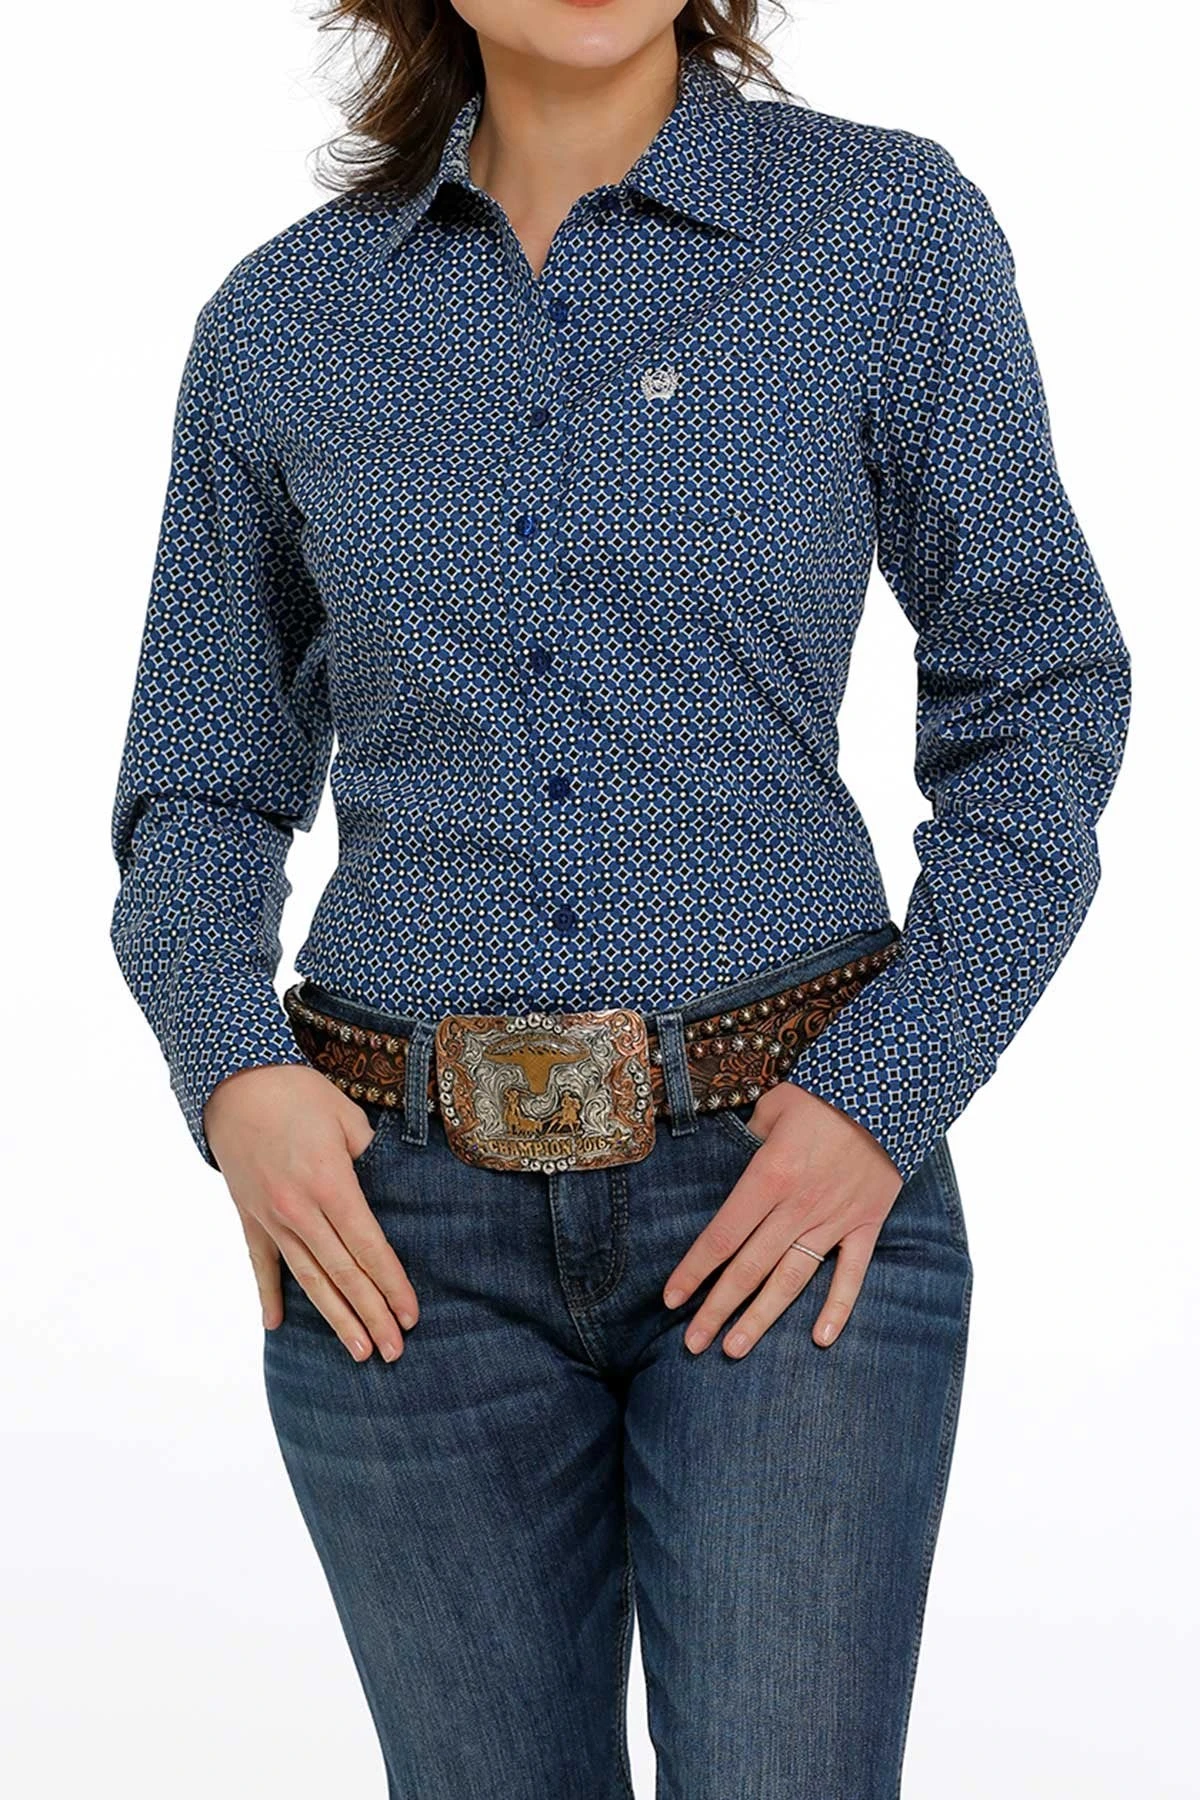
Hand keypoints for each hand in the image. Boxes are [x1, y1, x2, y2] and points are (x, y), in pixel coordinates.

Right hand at [204, 1063, 418, 1361]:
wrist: (234, 1083)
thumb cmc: (298, 1093)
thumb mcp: (347, 1117)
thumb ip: (370, 1157)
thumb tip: (388, 1188)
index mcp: (330, 1184)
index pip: (368, 1247)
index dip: (392, 1285)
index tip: (411, 1316)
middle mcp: (299, 1210)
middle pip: (342, 1273)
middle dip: (371, 1314)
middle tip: (394, 1351)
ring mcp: (270, 1218)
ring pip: (308, 1278)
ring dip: (335, 1318)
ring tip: (358, 1351)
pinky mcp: (248, 1216)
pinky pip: (261, 1264)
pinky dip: (270, 1295)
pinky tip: (278, 1325)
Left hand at [662, 1083, 902, 1355]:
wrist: (890, 1091)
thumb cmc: (824, 1094)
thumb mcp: (774, 1106)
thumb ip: (750, 1137)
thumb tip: (736, 1156)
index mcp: (769, 1176)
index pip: (722, 1235)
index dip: (694, 1270)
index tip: (672, 1299)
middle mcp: (798, 1206)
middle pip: (749, 1268)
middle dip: (717, 1309)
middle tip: (693, 1344)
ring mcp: (834, 1220)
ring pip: (791, 1279)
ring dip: (762, 1318)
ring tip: (735, 1349)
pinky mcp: (866, 1224)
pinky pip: (852, 1274)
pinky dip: (838, 1308)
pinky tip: (820, 1339)